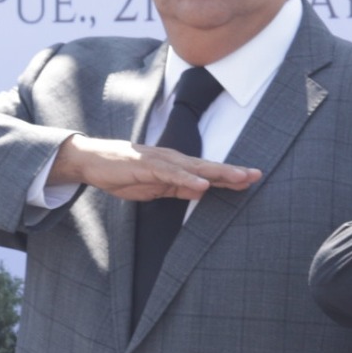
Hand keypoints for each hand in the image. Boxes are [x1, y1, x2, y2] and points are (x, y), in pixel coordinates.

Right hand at [50, 134, 261, 203]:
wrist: (94, 161)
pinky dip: (188, 179)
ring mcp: (162, 161)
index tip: (252, 179)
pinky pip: (171, 174)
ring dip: (218, 173)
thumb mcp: (156, 187)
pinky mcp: (147, 165)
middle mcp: (174, 160)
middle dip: (233, 172)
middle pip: (209, 167)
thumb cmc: (124, 173)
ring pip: (195, 168)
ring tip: (239, 178)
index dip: (230, 176)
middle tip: (257, 175)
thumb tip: (202, 192)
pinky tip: (202, 185)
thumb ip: (178, 189)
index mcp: (177, 167)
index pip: (209, 173)